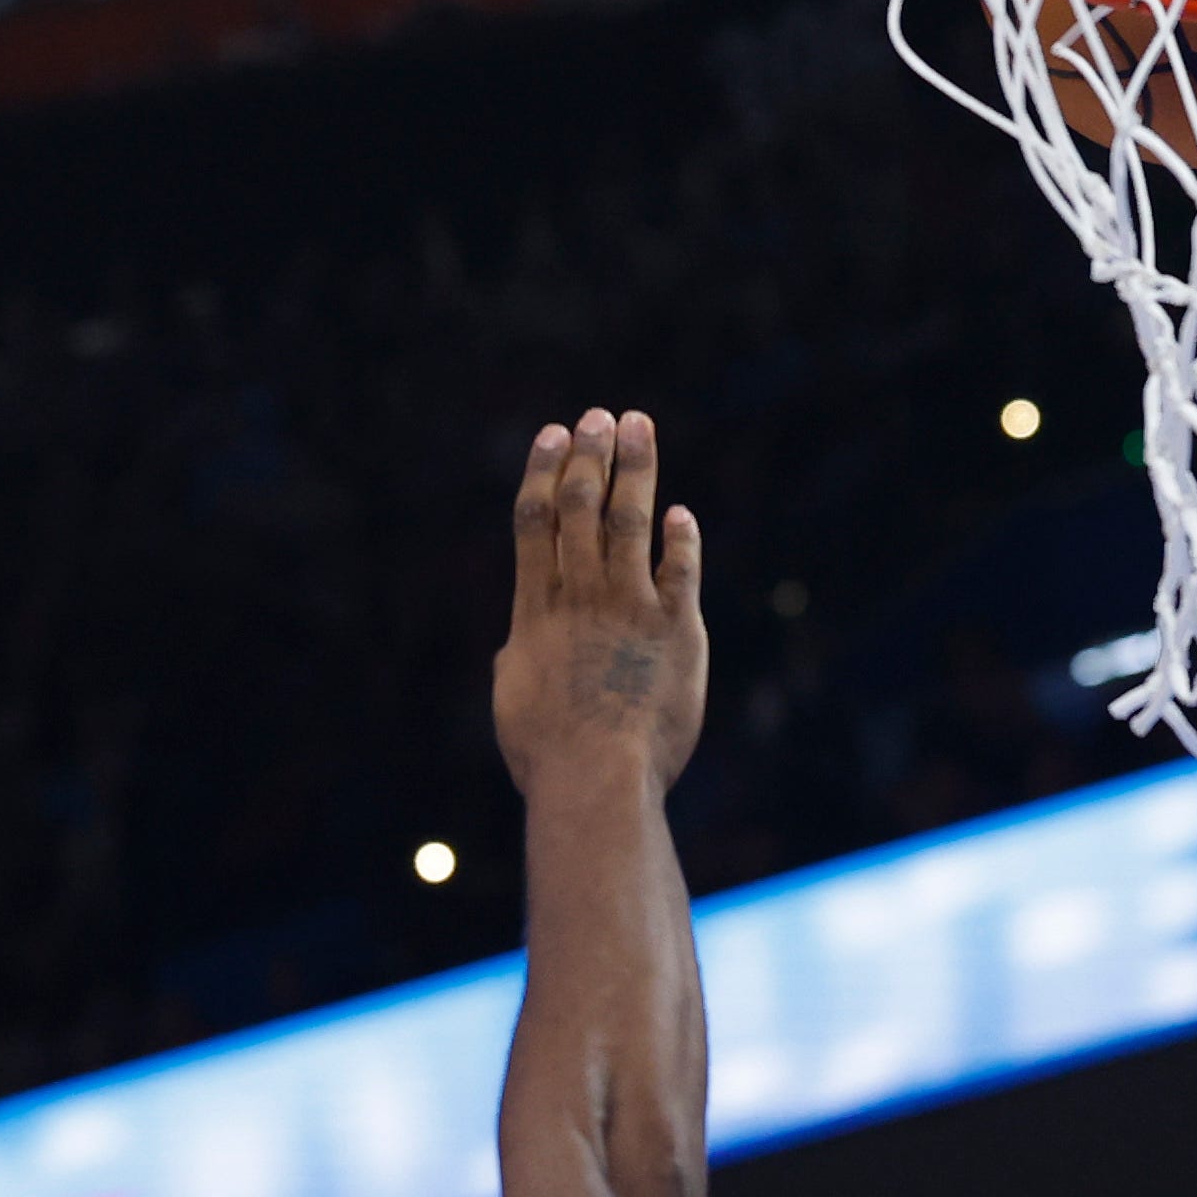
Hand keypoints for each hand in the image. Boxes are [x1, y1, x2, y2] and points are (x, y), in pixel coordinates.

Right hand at [488, 408, 706, 808]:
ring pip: (627, 521)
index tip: (552, 435)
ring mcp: (628, 609)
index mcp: (536, 611)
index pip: (536, 521)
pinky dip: (680, 538)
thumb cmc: (548, 754)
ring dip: (634, 469)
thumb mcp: (515, 700)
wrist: (596, 779)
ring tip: (637, 426)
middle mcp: (580, 597)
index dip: (544, 471)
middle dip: (589, 455)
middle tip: (599, 417)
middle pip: (581, 506)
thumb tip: (516, 647)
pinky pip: (679, 570)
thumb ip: (520, 659)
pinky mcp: (676, 630)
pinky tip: (681, 515)